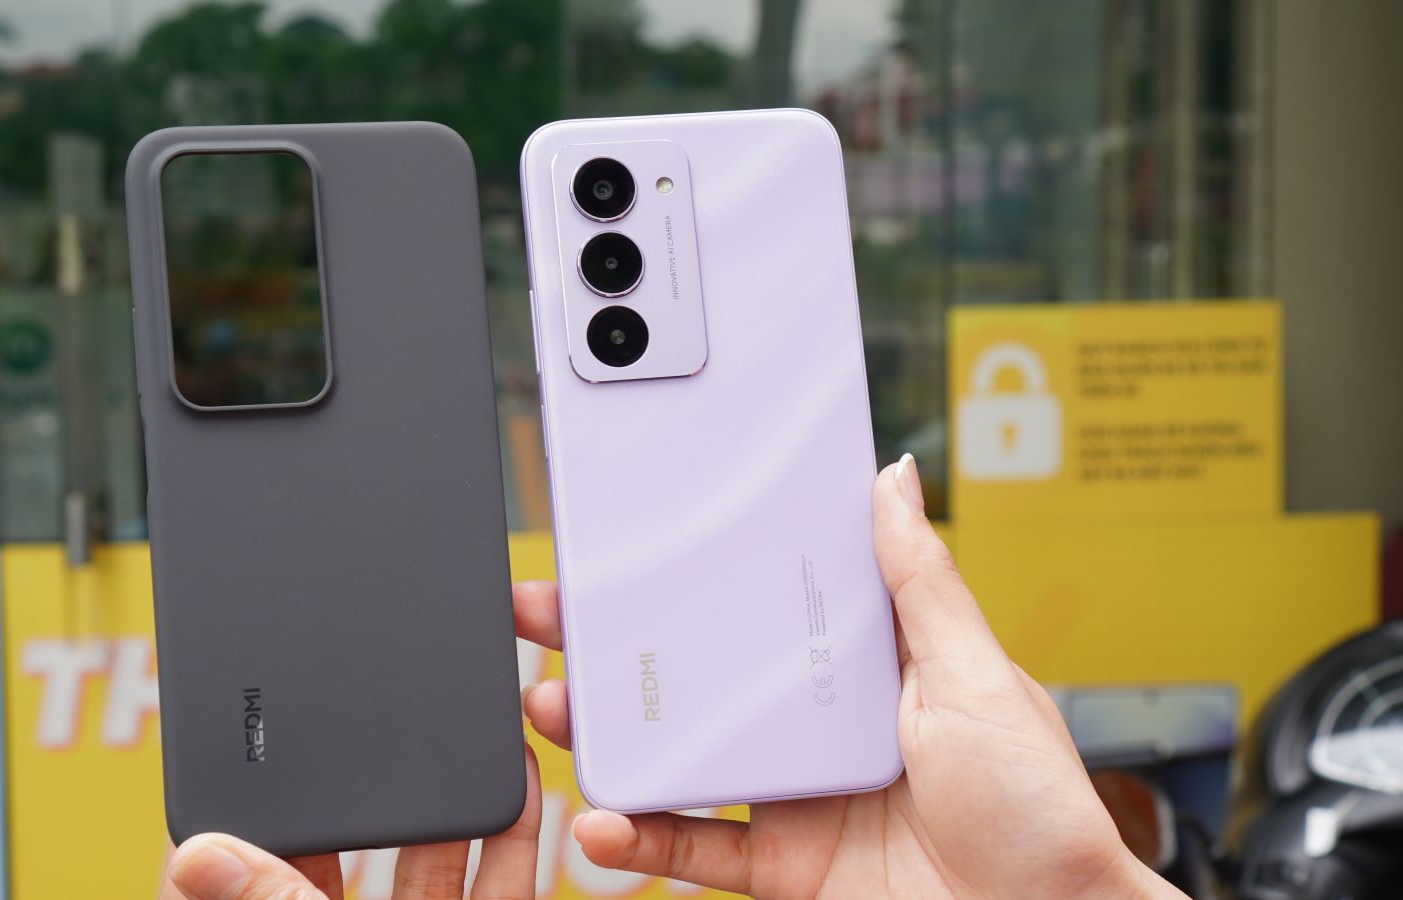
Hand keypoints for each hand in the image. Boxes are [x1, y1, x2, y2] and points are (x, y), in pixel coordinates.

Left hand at [159, 745, 542, 898]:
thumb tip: (199, 854)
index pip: (248, 855)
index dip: (247, 791)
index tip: (249, 723)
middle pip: (348, 839)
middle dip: (363, 769)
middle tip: (374, 692)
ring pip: (429, 854)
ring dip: (444, 787)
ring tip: (456, 714)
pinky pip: (496, 883)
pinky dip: (510, 833)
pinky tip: (518, 776)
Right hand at [517, 454, 1185, 898]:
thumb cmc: (1038, 805)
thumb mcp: (978, 675)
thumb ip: (921, 582)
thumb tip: (894, 478)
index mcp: (860, 666)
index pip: (758, 605)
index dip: (693, 574)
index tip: (630, 542)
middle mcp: (814, 724)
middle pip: (698, 675)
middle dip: (617, 644)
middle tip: (550, 612)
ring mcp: (792, 795)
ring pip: (677, 755)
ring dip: (608, 733)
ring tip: (552, 706)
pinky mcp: (780, 864)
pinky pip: (693, 846)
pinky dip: (641, 837)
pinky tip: (601, 817)